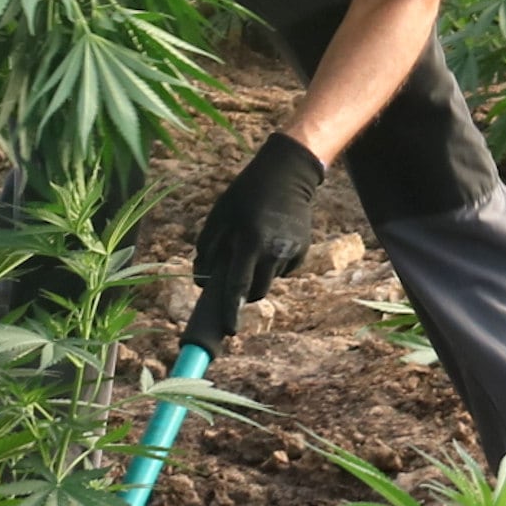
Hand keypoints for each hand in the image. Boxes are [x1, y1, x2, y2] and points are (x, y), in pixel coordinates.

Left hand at [188, 134, 322, 345]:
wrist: (287, 174)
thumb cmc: (245, 195)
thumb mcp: (219, 216)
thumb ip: (206, 250)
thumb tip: (201, 282)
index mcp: (250, 241)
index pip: (238, 286)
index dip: (231, 311)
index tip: (229, 331)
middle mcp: (274, 250)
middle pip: (257, 291)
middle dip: (245, 293)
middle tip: (237, 274)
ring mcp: (292, 250)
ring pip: (270, 280)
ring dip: (259, 274)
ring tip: (254, 246)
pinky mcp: (303, 249)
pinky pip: (283, 269)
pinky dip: (273, 264)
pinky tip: (271, 240)